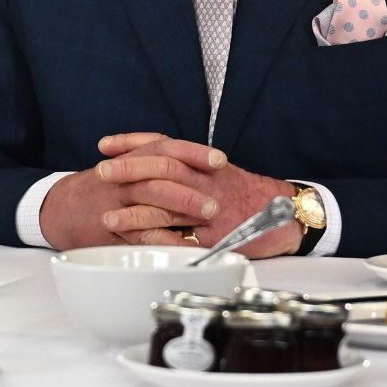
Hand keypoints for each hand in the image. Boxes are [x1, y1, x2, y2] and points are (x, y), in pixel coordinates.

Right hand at [37, 134, 223, 250]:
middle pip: (160, 175)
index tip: (220, 161)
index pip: (165, 148)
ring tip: (207, 222)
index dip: (194, 154)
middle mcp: (123, 177)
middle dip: (190, 189)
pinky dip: (164, 240)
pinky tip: (185, 245)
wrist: (58, 208)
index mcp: (131, 158)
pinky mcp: (112, 228)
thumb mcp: (124, 162)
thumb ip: (155, 160)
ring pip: (150, 202)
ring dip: (181, 212)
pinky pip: (140, 234)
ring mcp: (116, 202)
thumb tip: (199, 165)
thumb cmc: (100, 187)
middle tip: (215, 203)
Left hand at [97, 133, 302, 257]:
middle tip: (102, 173)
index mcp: (202, 162)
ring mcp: (209, 209)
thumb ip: (184, 162)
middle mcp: (205, 180)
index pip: (162, 145)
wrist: (284, 213)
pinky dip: (157, 240)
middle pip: (163, 169)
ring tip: (107, 218)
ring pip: (167, 206)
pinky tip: (135, 242)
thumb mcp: (213, 169)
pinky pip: (180, 238)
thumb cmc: (240, 192)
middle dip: (129, 170)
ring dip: (134, 213)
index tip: (104, 146)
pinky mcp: (214, 236)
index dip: (132, 143)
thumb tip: (143, 158)